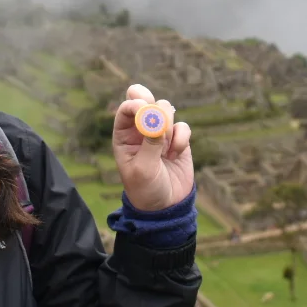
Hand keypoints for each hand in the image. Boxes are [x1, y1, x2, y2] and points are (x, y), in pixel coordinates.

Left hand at [112, 84, 193, 211]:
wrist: (166, 206)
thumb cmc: (146, 189)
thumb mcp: (143, 169)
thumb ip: (150, 143)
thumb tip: (156, 117)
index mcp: (124, 135)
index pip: (127, 108)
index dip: (135, 104)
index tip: (144, 109)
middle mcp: (141, 130)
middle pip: (145, 99)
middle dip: (151, 103)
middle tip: (155, 111)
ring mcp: (160, 133)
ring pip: (166, 110)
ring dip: (168, 127)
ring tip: (165, 150)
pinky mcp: (178, 140)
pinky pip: (183, 126)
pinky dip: (181, 138)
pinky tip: (175, 155)